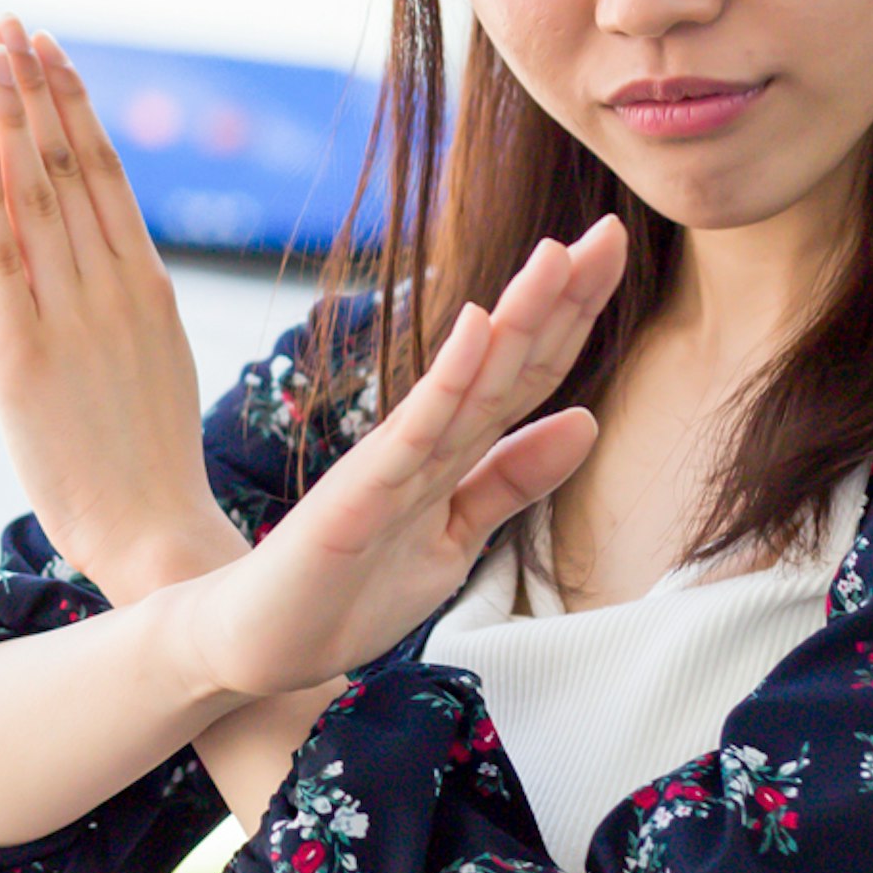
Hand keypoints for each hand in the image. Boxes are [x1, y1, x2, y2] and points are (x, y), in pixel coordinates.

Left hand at [0, 18, 242, 604]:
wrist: (158, 532)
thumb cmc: (150, 460)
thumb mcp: (152, 358)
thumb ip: (123, 299)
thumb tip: (102, 254)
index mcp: (147, 284)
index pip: (106, 173)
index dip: (72, 106)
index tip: (50, 50)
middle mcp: (111, 286)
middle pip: (70, 166)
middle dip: (39, 89)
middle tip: (14, 24)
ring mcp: (70, 316)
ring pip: (38, 195)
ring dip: (13, 119)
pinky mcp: (24, 355)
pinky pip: (5, 260)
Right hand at [165, 220, 624, 698]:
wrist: (257, 642)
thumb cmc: (348, 590)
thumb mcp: (455, 538)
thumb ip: (512, 480)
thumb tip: (587, 420)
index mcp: (454, 452)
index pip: (526, 372)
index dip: (574, 315)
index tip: (615, 251)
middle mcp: (427, 442)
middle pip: (507, 361)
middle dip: (561, 296)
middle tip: (612, 229)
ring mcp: (391, 463)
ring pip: (467, 381)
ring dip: (514, 317)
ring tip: (557, 255)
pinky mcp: (358, 494)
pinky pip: (414, 430)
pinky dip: (448, 378)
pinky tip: (477, 325)